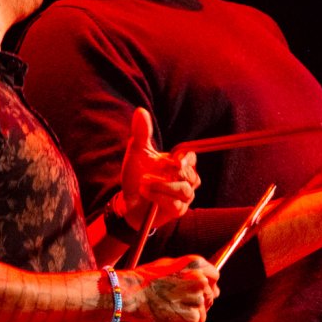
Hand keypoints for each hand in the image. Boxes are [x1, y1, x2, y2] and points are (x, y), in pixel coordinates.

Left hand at [118, 107, 199, 227]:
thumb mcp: (136, 152)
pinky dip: (161, 199)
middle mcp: (186, 179)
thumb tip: (140, 111)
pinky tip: (147, 195)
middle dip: (168, 175)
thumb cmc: (136, 175)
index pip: (192, 156)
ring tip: (143, 185)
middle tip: (146, 176)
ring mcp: (184, 196)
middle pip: (189, 175)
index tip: (175, 160)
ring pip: (184, 190)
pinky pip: (176, 205)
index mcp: (179, 163)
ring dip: (162, 187)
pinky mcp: (178, 210)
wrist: (128, 202)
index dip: (186, 159)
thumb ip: (141, 133)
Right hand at [120, 255, 220, 321]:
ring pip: (201, 315)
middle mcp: (200, 281)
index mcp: (196, 265)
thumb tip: (203, 280)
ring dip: (188, 317)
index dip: (207, 286)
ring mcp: (196, 301)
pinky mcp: (191, 319)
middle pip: (210, 297)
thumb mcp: (168, 265)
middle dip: (198, 304)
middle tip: (180, 305)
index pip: (215, 277)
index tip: (199, 292)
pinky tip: (168, 321)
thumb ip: (188, 271)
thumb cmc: (144, 280)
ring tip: (169, 312)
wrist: (129, 294)